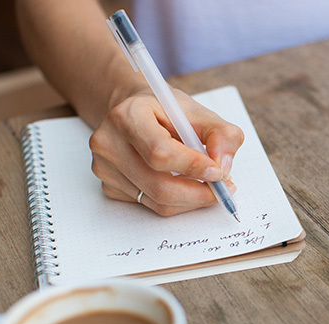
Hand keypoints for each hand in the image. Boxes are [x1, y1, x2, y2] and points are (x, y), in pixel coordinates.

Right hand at [89, 88, 243, 215]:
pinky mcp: (110, 186)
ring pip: (158, 201)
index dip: (193, 167)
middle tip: (223, 190)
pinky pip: (151, 206)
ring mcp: (105, 168)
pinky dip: (177, 202)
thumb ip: (222, 135)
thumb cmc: (167, 113)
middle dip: (198, 193)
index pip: (161, 153)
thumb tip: (224, 166)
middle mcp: (109, 143)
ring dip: (191, 199)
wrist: (136, 114)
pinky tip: (185, 184)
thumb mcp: (200, 113)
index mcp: (128, 116)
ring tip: (209, 185)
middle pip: (159, 186)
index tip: (219, 172)